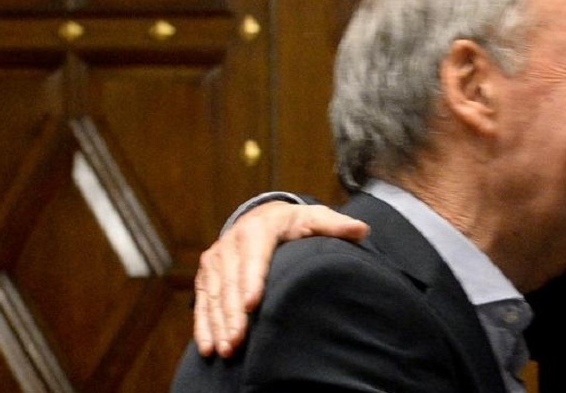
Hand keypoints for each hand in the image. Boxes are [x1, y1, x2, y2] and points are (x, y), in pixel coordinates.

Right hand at [192, 202, 368, 357]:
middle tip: (238, 340)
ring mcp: (217, 259)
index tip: (253, 304)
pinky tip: (207, 347)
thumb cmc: (294, 223)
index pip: (255, 257)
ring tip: (225, 349)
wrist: (261, 216)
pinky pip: (203, 301)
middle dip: (233, 313)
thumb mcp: (315, 218)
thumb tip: (362, 230)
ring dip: (218, 324)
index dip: (252, 280)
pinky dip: (203, 325)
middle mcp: (232, 243)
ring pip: (216, 295)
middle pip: (232, 282)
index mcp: (259, 229)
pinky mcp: (208, 274)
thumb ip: (336, 225)